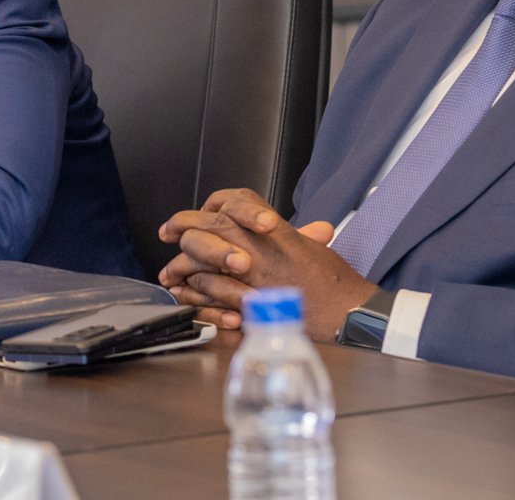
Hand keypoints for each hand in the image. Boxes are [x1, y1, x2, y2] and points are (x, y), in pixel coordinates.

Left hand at [158, 188, 376, 340]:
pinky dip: (192, 288)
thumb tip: (310, 229)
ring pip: (202, 252)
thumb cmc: (335, 283)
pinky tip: (183, 292)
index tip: (194, 214)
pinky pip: (207, 286)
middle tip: (167, 233)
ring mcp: (251, 269)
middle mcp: (258, 244)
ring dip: (183, 261)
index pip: (232, 201)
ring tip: (171, 271)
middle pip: (209, 222)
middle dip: (183, 226)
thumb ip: (300, 237)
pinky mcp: (245, 297)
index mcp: (272, 229)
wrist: (347, 311)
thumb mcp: (313, 250)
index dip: (208, 206)